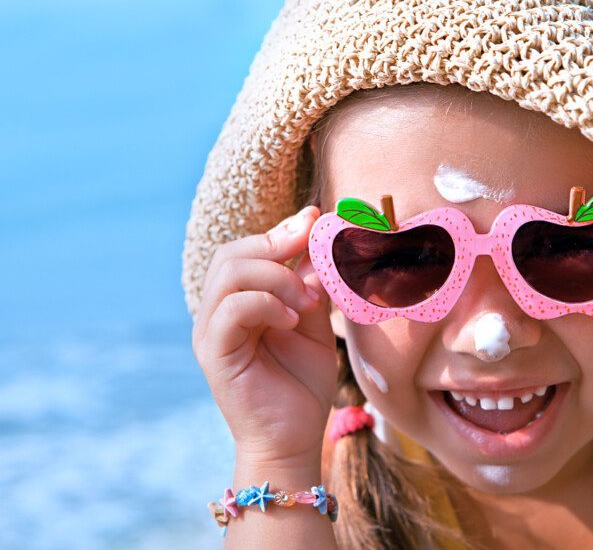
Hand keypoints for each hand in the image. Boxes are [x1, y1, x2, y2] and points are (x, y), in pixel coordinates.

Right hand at [191, 205, 336, 467]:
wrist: (293, 439)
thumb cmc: (302, 384)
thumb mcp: (314, 323)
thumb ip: (310, 283)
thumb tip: (316, 234)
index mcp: (238, 302)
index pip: (248, 250)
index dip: (281, 230)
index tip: (316, 217)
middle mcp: (218, 312)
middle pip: (232, 253)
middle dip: (277, 243)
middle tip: (312, 253)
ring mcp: (211, 332)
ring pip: (229, 274)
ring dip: (276, 276)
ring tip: (307, 300)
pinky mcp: (213, 353)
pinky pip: (231, 309)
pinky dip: (266, 303)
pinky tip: (292, 318)